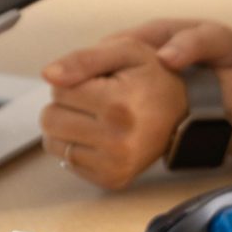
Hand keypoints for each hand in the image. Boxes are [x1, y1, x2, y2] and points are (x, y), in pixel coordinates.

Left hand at [37, 18, 231, 188]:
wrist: (184, 113)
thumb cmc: (151, 77)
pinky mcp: (112, 180)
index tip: (101, 82)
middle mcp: (117, 140)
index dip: (75, 80)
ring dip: (67, 127)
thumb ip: (83, 58)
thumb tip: (48, 75)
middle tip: (95, 100)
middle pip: (50, 118)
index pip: (58, 90)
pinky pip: (67, 163)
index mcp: (118, 105)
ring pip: (53, 143)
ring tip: (96, 118)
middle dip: (66, 104)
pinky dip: (78, 147)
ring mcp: (114, 164)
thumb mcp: (125, 52)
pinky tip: (100, 137)